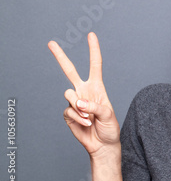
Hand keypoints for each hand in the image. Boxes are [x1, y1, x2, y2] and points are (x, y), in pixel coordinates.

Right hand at [48, 32, 119, 156]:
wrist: (103, 144)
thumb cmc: (110, 128)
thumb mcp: (108, 115)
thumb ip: (95, 106)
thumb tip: (79, 101)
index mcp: (97, 87)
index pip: (95, 65)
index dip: (93, 50)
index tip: (91, 35)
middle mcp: (84, 91)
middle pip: (70, 71)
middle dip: (60, 57)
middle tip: (51, 43)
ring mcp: (75, 102)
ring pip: (69, 94)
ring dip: (80, 107)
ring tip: (90, 117)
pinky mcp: (68, 113)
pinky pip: (69, 111)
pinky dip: (79, 118)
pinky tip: (86, 124)